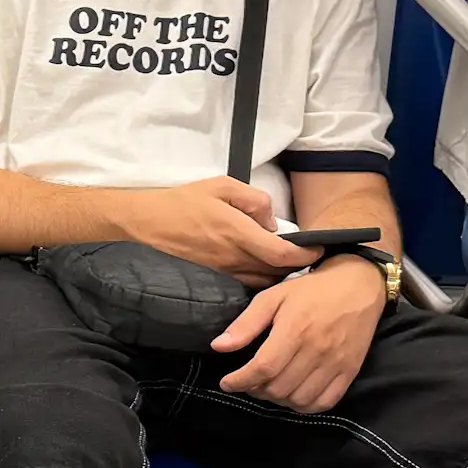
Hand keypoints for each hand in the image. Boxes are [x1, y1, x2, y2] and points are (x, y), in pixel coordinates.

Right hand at [116, 177, 321, 286]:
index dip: (306, 255)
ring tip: (288, 261)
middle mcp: (234, 257)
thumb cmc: (184, 200)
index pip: (282, 254)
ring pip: (264, 281)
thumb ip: (254, 200)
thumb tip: (271, 222)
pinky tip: (265, 266)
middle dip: (298, 265)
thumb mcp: (222, 185)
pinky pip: (248, 283)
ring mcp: (224, 270)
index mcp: (238, 233)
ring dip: (280, 274)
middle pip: (278, 272)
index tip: (319, 248)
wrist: (148, 221)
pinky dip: (263, 278)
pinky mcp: (216, 276)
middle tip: (308, 253)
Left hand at [211, 255, 387, 411]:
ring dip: (278, 400)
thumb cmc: (311, 290)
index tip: (227, 383)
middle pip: (279, 388)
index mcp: (295, 330)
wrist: (359, 286)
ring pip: (300, 400)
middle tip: (248, 382)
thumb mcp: (273, 297)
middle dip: (255, 390)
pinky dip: (304, 405)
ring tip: (269, 387)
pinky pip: (325, 402)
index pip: (263, 368)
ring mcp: (336, 363)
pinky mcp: (350, 371)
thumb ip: (246, 324)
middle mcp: (317, 350)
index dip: (240, 381)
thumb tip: (218, 346)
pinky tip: (293, 393)